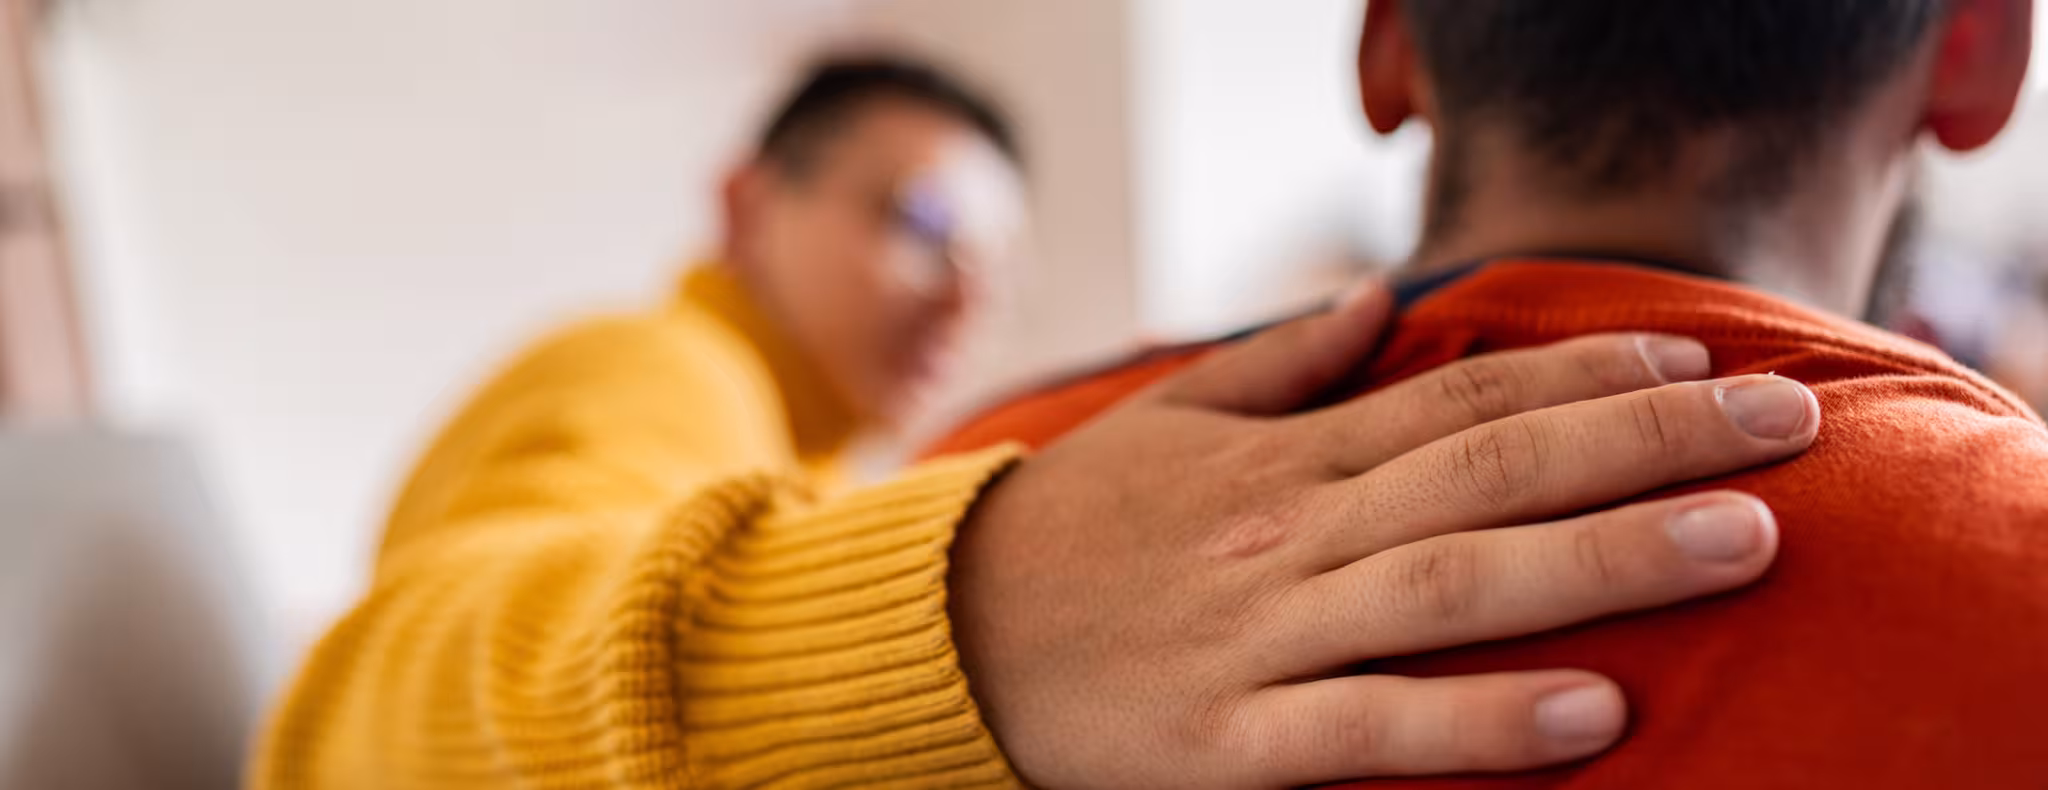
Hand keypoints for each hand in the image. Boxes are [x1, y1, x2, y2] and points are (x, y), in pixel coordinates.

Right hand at [948, 283, 1820, 788]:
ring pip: (1454, 585)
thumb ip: (1277, 365)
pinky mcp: (1230, 741)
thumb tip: (1371, 297)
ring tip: (1741, 542)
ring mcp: (1263, 635)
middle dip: (1648, 444)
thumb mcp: (1162, 424)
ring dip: (1606, 560)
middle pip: (1490, 471)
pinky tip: (1594, 715)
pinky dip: (1481, 722)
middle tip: (1788, 429)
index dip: (1587, 373)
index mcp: (1284, 460)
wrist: (939, 639)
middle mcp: (1291, 534)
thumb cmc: (1068, 534)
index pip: (1459, 395)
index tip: (1701, 355)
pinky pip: (1370, 728)